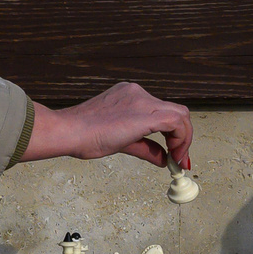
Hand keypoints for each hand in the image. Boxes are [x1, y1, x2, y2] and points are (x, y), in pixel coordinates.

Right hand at [20, 82, 192, 167]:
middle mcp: (138, 93)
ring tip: (177, 159)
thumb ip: (145, 148)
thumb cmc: (84, 136)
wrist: (69, 131)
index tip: (174, 153)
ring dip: (184, 139)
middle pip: (177, 111)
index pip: (162, 110)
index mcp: (130, 95)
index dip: (174, 133)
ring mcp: (142, 100)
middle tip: (179, 158)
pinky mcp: (145, 113)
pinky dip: (181, 140)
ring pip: (180, 114)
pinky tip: (173, 156)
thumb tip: (163, 159)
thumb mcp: (122, 141)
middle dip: (183, 137)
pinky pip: (175, 122)